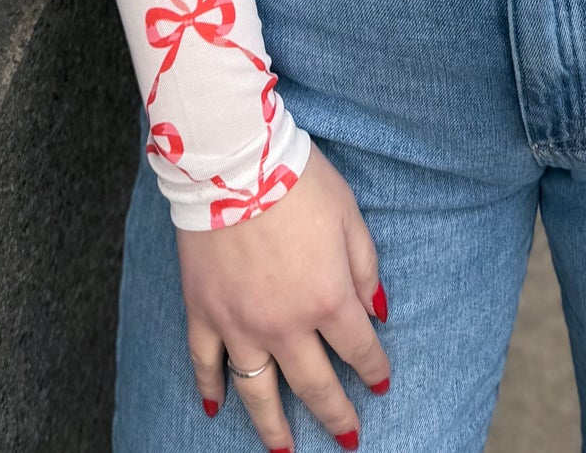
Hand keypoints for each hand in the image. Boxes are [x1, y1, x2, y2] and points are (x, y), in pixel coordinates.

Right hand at [178, 145, 388, 446]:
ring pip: (259, 391)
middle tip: (349, 439)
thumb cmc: (299, 181)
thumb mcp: (350, 215)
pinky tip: (215, 408)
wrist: (233, 162)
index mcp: (328, 299)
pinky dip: (209, 388)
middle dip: (336, 416)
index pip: (359, 349)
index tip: (382, 384)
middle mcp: (285, 324)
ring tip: (285, 452)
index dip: (374, 369)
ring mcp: (240, 324)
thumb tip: (377, 310)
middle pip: (314, 385)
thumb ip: (365, 268)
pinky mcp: (203, 312)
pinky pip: (206, 363)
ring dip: (274, 427)